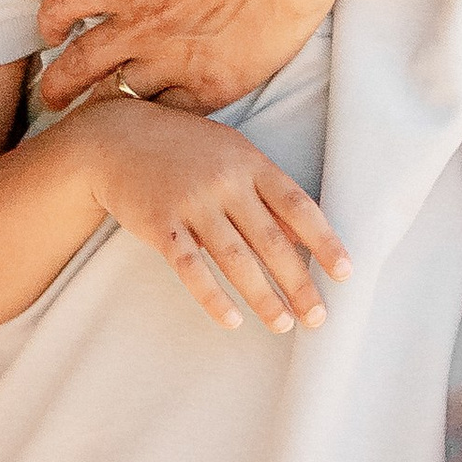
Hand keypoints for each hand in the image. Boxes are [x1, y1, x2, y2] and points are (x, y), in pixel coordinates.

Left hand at [35, 0, 331, 115]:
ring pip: (121, 98)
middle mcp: (145, 26)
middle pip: (79, 66)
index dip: (48, 19)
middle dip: (57, 85)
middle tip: (50, 98)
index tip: (49, 33)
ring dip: (104, 106)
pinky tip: (156, 122)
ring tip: (97, 118)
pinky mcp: (215, 85)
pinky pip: (173, 114)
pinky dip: (159, 118)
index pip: (65, 4)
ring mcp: (179, 60)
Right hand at [73, 93, 348, 335]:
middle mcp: (226, 181)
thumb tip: (304, 237)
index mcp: (250, 162)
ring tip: (283, 325)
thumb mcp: (232, 154)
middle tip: (318, 317)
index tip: (345, 273)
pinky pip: (191, 268)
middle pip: (271, 240)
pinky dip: (212, 297)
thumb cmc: (184, 148)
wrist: (116, 136)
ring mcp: (192, 202)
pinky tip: (232, 320)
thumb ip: (266, 191)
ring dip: (263, 297)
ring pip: (235, 259)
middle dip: (299, 283)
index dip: (324, 241)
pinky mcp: (160, 224)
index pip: (298, 205)